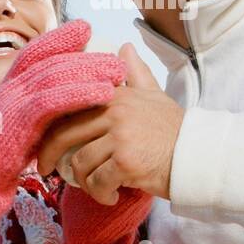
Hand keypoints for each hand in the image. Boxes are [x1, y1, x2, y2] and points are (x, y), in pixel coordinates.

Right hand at [0, 21, 124, 243]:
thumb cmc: (0, 157)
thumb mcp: (22, 125)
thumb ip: (40, 108)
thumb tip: (68, 97)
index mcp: (9, 87)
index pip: (34, 52)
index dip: (58, 38)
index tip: (85, 29)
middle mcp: (9, 89)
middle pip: (50, 61)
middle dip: (84, 56)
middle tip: (116, 58)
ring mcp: (11, 104)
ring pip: (53, 76)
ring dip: (89, 72)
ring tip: (118, 72)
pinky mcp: (16, 123)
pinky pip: (51, 101)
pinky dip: (79, 94)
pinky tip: (102, 93)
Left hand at [38, 44, 183, 205]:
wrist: (200, 156)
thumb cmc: (174, 130)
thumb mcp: (154, 96)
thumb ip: (136, 75)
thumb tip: (124, 46)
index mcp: (115, 96)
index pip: (68, 110)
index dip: (49, 131)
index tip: (43, 146)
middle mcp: (115, 112)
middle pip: (64, 136)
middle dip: (50, 157)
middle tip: (47, 171)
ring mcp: (120, 136)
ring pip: (80, 164)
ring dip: (84, 182)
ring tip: (97, 187)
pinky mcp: (125, 161)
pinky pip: (97, 182)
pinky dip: (101, 194)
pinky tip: (111, 196)